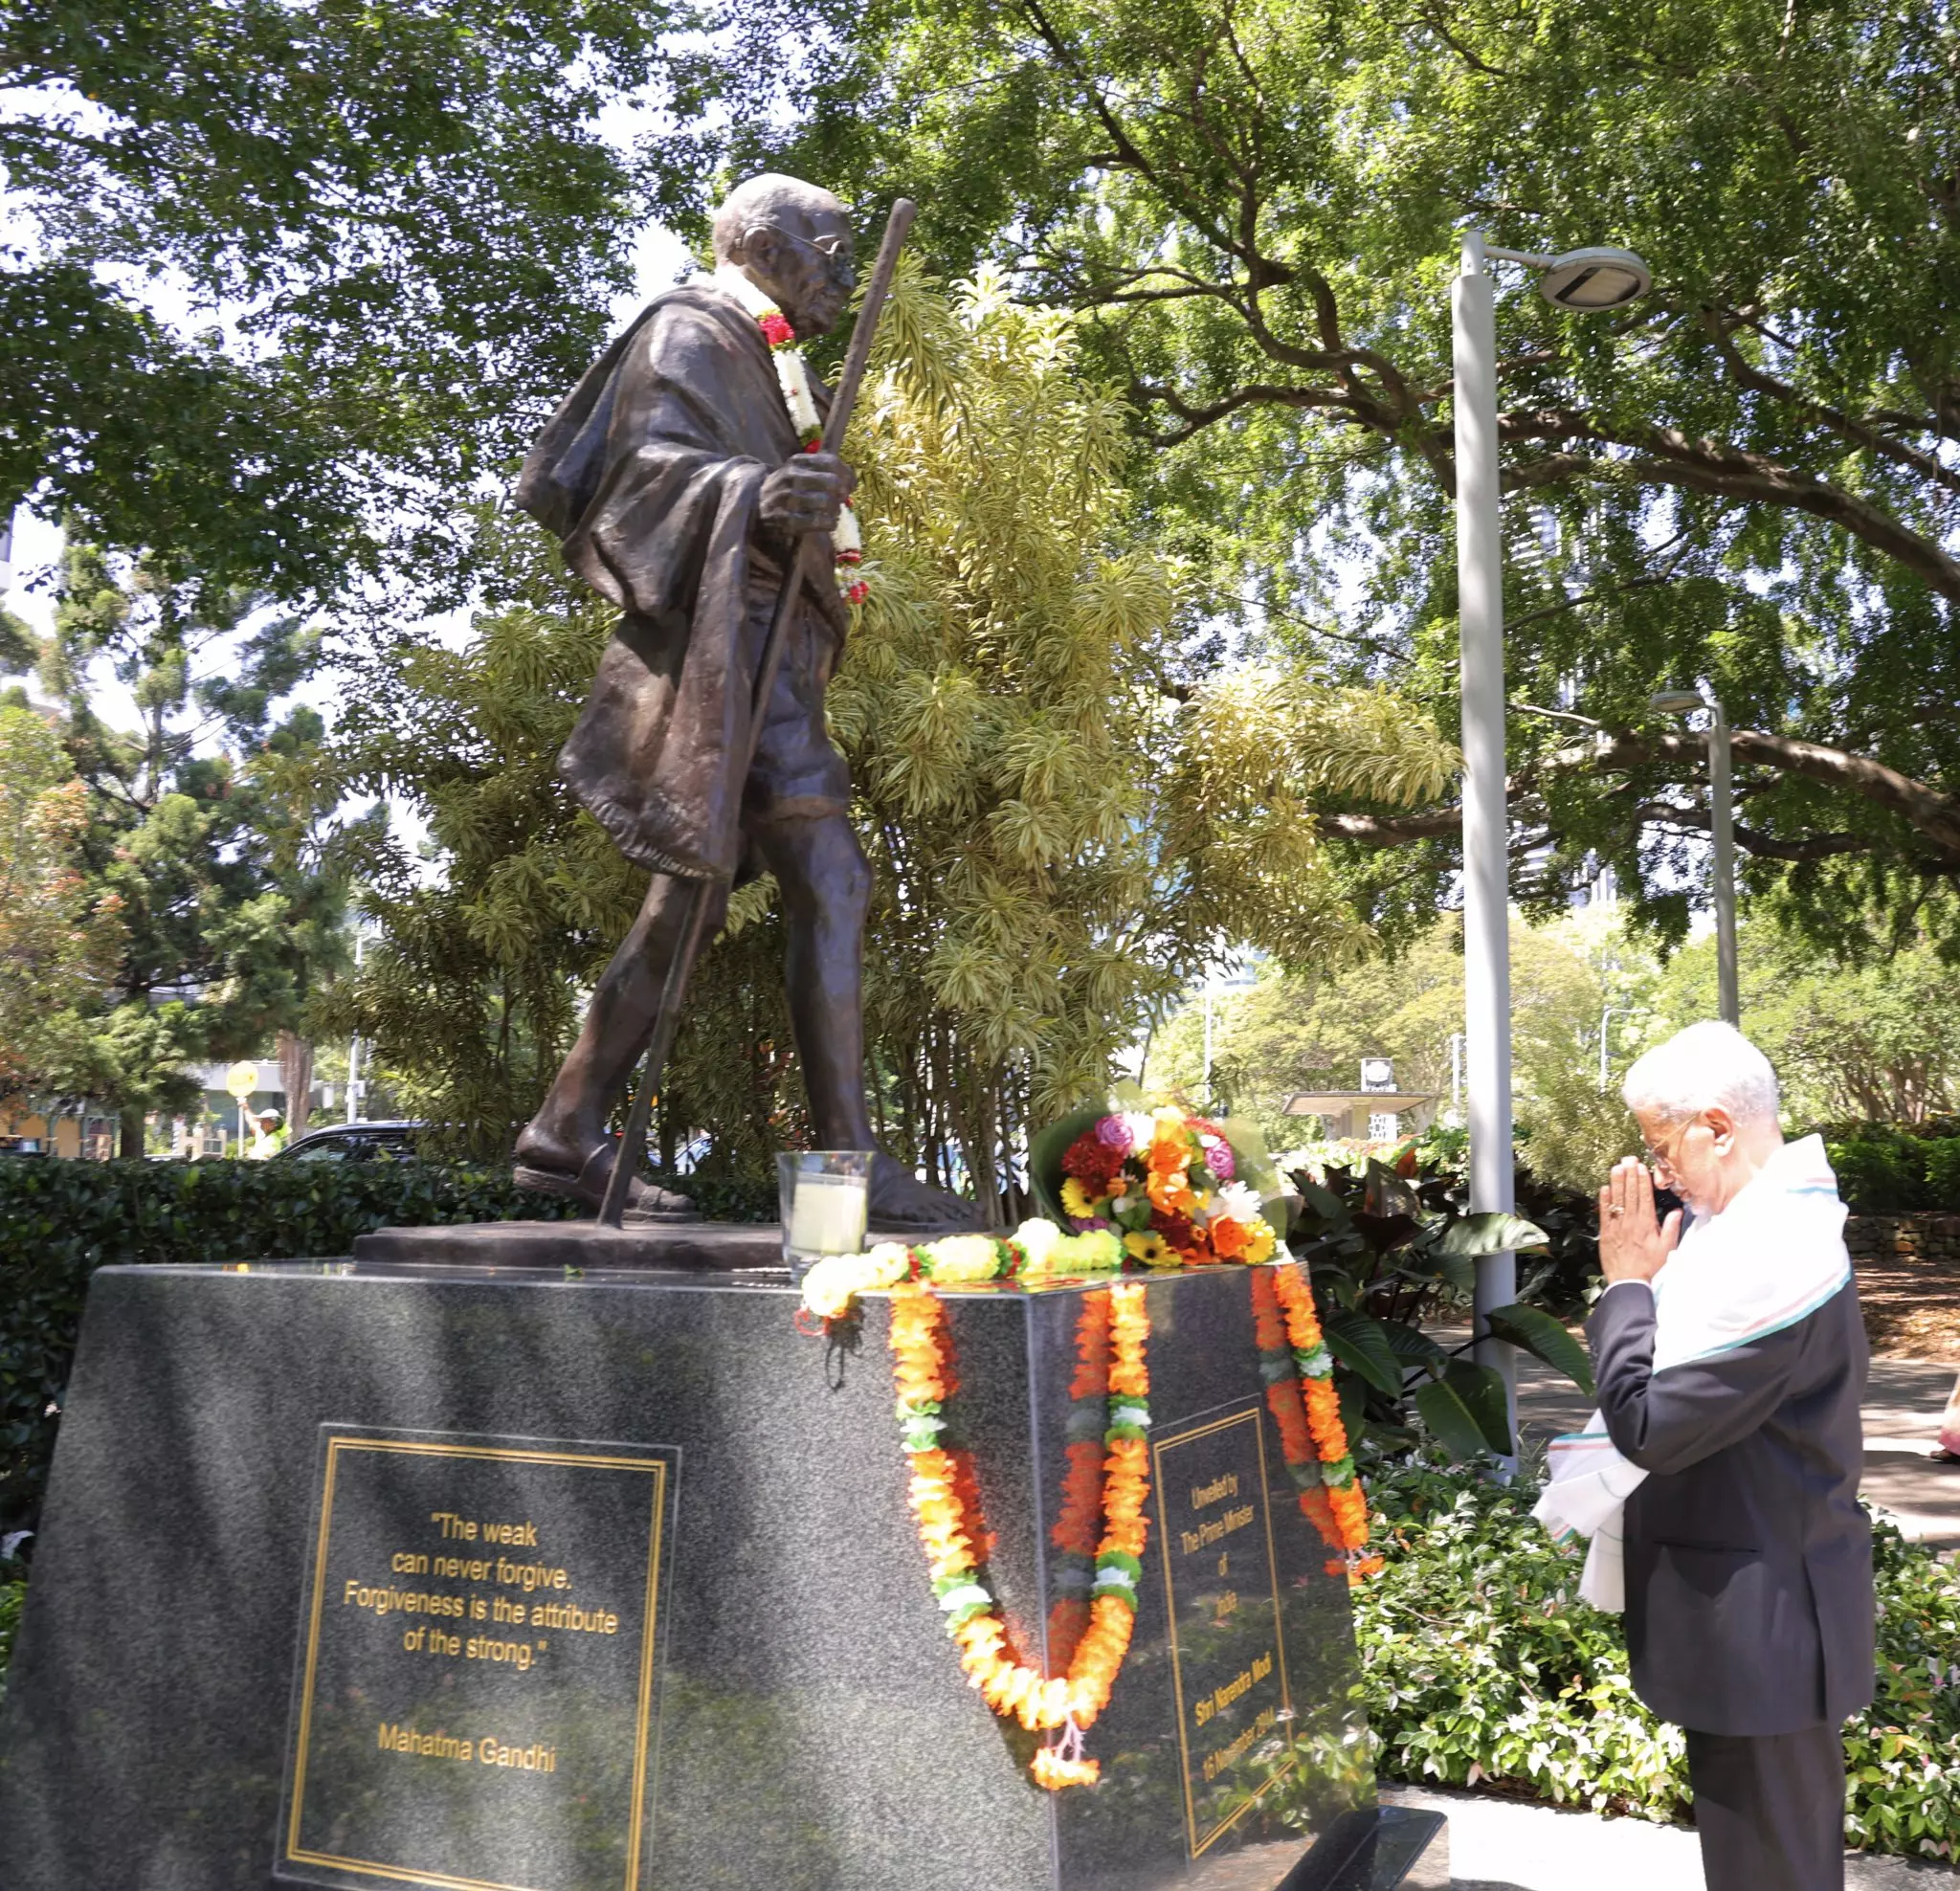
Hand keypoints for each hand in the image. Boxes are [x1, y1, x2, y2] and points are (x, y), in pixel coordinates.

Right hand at [758, 452, 855, 533]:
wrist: (754, 506)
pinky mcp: (786, 521)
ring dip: (836, 510)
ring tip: (833, 513)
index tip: (849, 486)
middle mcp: (791, 477)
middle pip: (832, 483)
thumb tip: (852, 479)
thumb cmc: (785, 489)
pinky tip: (829, 523)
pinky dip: (830, 523)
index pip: (832, 463)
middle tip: (840, 501)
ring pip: (827, 502)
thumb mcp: (799, 471)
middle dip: (842, 494)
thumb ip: (824, 469)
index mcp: (796, 461)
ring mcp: (787, 499)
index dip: (847, 476)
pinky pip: (818, 521)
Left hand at [1598, 1157, 1681, 1284]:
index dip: (1642, 1180)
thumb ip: (1671, 1228)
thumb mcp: (1667, 1249)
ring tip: (1617, 1167)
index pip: (1644, 1197)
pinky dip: (1604, 1200)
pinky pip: (1605, 1213)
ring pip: (1617, 1200)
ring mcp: (1617, 1227)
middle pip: (1630, 1194)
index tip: (1640, 1167)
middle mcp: (1631, 1222)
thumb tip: (1676, 1211)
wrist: (1628, 1283)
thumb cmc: (1651, 1268)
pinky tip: (1604, 1188)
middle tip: (1628, 1159)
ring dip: (1617, 1182)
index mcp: (1647, 1225)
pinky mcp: (1606, 1233)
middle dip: (1629, 1175)